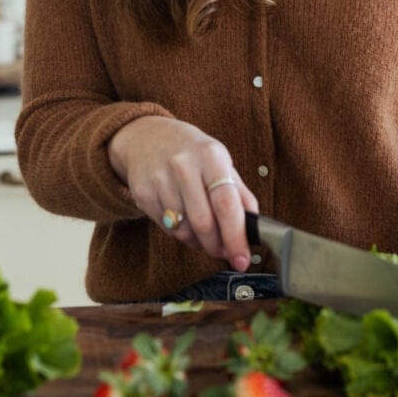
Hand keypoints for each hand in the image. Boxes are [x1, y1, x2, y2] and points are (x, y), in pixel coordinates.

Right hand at [108, 115, 259, 271]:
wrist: (149, 137)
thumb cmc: (193, 153)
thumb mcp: (220, 161)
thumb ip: (239, 194)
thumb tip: (254, 228)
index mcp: (211, 156)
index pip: (226, 204)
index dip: (236, 237)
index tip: (242, 259)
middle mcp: (184, 165)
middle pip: (204, 223)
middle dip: (217, 246)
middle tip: (225, 252)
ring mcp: (160, 179)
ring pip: (185, 231)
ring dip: (199, 242)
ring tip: (204, 231)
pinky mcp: (143, 193)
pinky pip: (167, 229)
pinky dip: (181, 233)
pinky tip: (184, 219)